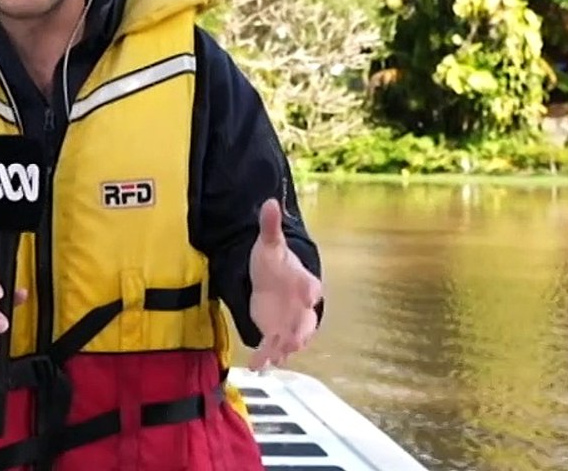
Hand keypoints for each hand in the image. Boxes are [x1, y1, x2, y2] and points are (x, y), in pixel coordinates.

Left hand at [248, 198, 322, 370]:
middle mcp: (300, 306)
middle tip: (295, 339)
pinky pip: (273, 347)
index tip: (311, 293)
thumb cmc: (275, 262)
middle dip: (301, 331)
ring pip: (291, 339)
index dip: (311, 290)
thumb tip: (269, 201)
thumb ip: (270, 226)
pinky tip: (256, 365)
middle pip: (306, 321)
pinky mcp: (275, 333)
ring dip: (283, 349)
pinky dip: (266, 357)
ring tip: (272, 358)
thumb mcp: (269, 243)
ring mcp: (289, 322)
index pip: (311, 286)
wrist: (271, 280)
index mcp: (303, 281)